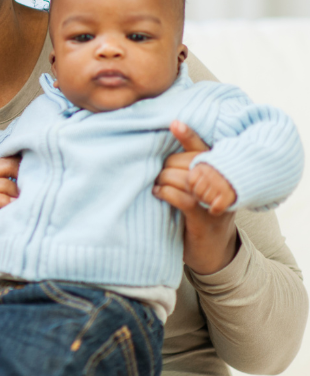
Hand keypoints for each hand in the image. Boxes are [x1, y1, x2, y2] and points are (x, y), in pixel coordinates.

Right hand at [0, 157, 20, 304]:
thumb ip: (13, 203)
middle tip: (25, 177)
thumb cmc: (6, 254)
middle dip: (2, 169)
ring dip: (1, 186)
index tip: (25, 163)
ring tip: (19, 197)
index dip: (1, 162)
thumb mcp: (9, 223)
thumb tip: (38, 177)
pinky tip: (13, 208)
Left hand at [153, 121, 238, 274]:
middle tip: (158, 174)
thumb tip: (156, 150)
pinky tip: (158, 194)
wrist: (213, 252)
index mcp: (218, 174)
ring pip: (184, 178)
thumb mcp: (193, 190)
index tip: (174, 123)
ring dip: (164, 179)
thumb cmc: (197, 215)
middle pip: (188, 161)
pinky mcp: (204, 219)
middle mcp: (220, 185)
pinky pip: (182, 198)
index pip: (202, 149)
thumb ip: (182, 171)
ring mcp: (214, 202)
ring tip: (157, 184)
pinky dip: (165, 193)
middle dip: (167, 165)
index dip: (188, 135)